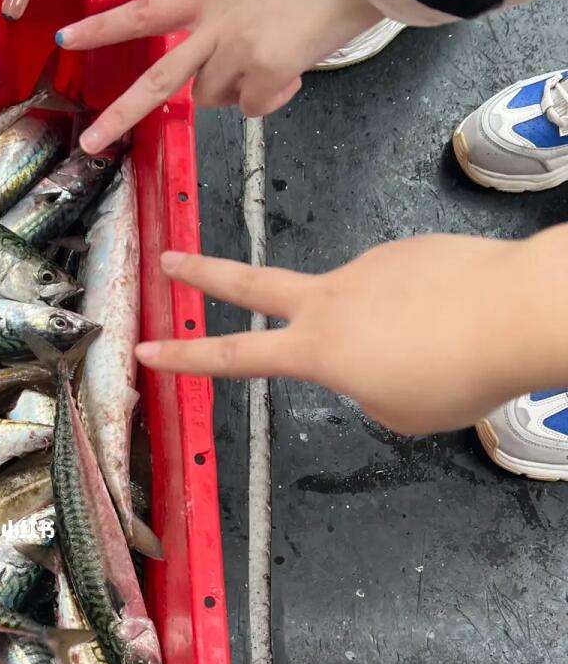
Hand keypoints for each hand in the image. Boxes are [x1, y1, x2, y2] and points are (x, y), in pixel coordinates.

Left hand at [57, 0, 378, 148]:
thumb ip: (228, 8)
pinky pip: (255, 107)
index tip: (67, 38)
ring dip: (236, 91)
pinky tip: (294, 68)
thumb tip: (227, 51)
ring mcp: (238, 52)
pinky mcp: (266, 72)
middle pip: (158, 78)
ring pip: (214, 100)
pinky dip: (273, 96)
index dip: (103, 26)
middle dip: (120, 114)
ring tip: (273, 59)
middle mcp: (215, 26)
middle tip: (91, 143)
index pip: (145, 11)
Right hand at [138, 235, 567, 435]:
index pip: (233, 356)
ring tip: (434, 349)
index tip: (146, 348)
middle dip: (204, 274)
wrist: (517, 312)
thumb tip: (368, 358)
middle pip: (250, 283)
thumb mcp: (398, 412)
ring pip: (359, 305)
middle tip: (170, 259)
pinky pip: (403, 291)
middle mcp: (330, 300)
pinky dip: (418, 312)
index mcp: (317, 350)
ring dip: (381, 330)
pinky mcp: (406, 251)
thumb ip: (365, 388)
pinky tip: (453, 321)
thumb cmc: (455, 376)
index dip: (185, 356)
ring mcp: (367, 268)